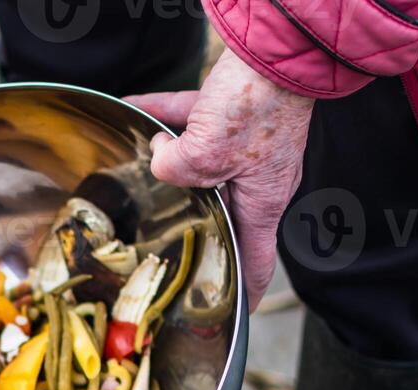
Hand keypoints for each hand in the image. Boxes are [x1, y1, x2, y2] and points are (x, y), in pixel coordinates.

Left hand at [127, 49, 314, 310]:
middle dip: (189, 218)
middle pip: (218, 211)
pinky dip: (168, 113)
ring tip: (142, 157)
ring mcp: (248, 146)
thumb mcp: (204, 155)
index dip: (243, 293)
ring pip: (202, 161)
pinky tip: (138, 104)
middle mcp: (258, 180)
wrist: (279, 48)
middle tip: (163, 234)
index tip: (232, 312)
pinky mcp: (238, 112)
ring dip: (171, 156)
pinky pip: (196, 117)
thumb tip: (159, 159)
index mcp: (262, 204)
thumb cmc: (258, 106)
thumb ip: (174, 171)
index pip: (255, 263)